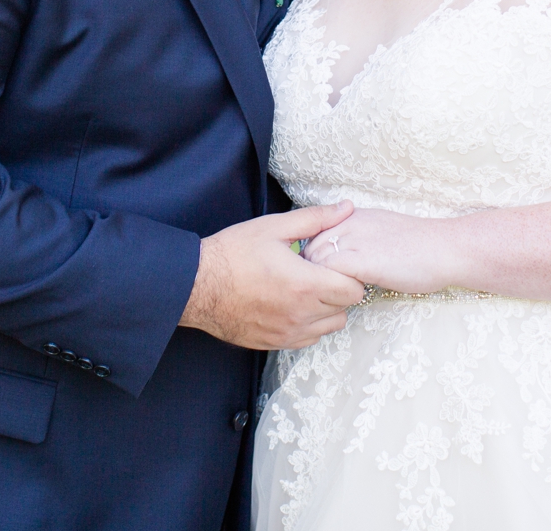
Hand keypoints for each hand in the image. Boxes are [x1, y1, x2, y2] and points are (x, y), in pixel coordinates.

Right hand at [179, 202, 365, 349]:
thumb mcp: (274, 228)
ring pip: (329, 326)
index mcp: (305, 285)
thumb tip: (346, 208)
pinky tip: (293, 305)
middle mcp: (301, 315)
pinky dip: (309, 324)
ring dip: (326, 309)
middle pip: (344, 308)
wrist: (197, 285)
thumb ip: (315, 219)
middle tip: (319, 272)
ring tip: (306, 289)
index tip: (334, 263)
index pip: (354, 291)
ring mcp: (288, 333)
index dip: (349, 275)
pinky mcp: (275, 344)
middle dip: (338, 289)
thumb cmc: (233, 253)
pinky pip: (308, 338)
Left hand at [303, 208, 462, 294]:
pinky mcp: (361, 261)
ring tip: (330, 299)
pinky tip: (344, 300)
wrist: (446, 248)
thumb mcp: (381, 230)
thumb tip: (340, 257)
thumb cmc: (419, 245)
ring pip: (313, 263)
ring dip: (316, 283)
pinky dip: (330, 290)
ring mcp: (353, 241)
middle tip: (318, 293)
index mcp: (351, 216)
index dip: (309, 258)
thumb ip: (357, 238)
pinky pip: (328, 277)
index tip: (314, 275)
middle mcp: (347, 224)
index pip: (311, 234)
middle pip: (307, 249)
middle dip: (307, 273)